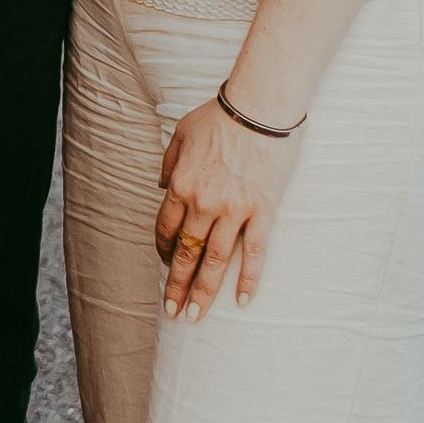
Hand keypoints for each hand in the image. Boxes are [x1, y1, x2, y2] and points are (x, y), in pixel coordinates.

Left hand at [155, 98, 301, 318]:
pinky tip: (241, 300)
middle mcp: (203, 203)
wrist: (258, 107)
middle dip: (176, 284)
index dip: (163, 250)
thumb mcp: (180, 134)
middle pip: (186, 252)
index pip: (166, 228)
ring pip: (215, 259)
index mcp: (180, 185)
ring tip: (196, 315)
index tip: (164, 264)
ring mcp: (233, 210)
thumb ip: (168, 163)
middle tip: (172, 311)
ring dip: (204, 290)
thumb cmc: (219, 116)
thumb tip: (161, 184)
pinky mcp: (262, 211)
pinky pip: (254, 252)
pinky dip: (247, 278)